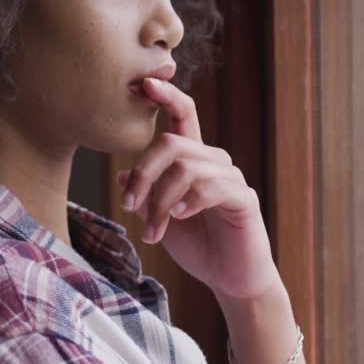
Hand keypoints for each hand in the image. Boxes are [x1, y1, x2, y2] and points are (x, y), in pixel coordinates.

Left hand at [117, 77, 281, 300]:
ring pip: (185, 168)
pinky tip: (179, 218)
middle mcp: (214, 162)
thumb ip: (145, 196)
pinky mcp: (243, 199)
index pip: (183, 115)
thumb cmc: (199, 248)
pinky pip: (210, 187)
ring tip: (152, 232)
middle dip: (142, 174)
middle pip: (172, 143)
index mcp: (194, 160)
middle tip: (129, 207)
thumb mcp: (160, 220)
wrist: (231, 280)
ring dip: (159, 202)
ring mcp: (230, 178)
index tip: (145, 83)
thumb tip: (120, 176)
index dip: (166, 95)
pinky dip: (187, 202)